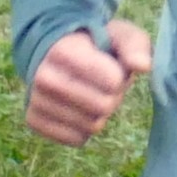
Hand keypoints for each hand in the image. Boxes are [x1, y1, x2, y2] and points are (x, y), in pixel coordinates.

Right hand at [25, 20, 151, 145]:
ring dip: (98, 114)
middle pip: (103, 106)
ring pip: (92, 126)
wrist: (55, 54)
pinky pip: (76, 139)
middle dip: (111, 97)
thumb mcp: (120, 36)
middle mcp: (43, 77)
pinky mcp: (33, 121)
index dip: (120, 77)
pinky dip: (84, 129)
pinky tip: (77, 110)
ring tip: (89, 94)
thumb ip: (135, 47)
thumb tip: (142, 66)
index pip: (112, 82)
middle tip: (103, 85)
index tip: (111, 68)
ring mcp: (35, 100)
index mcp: (63, 52)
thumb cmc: (96, 46)